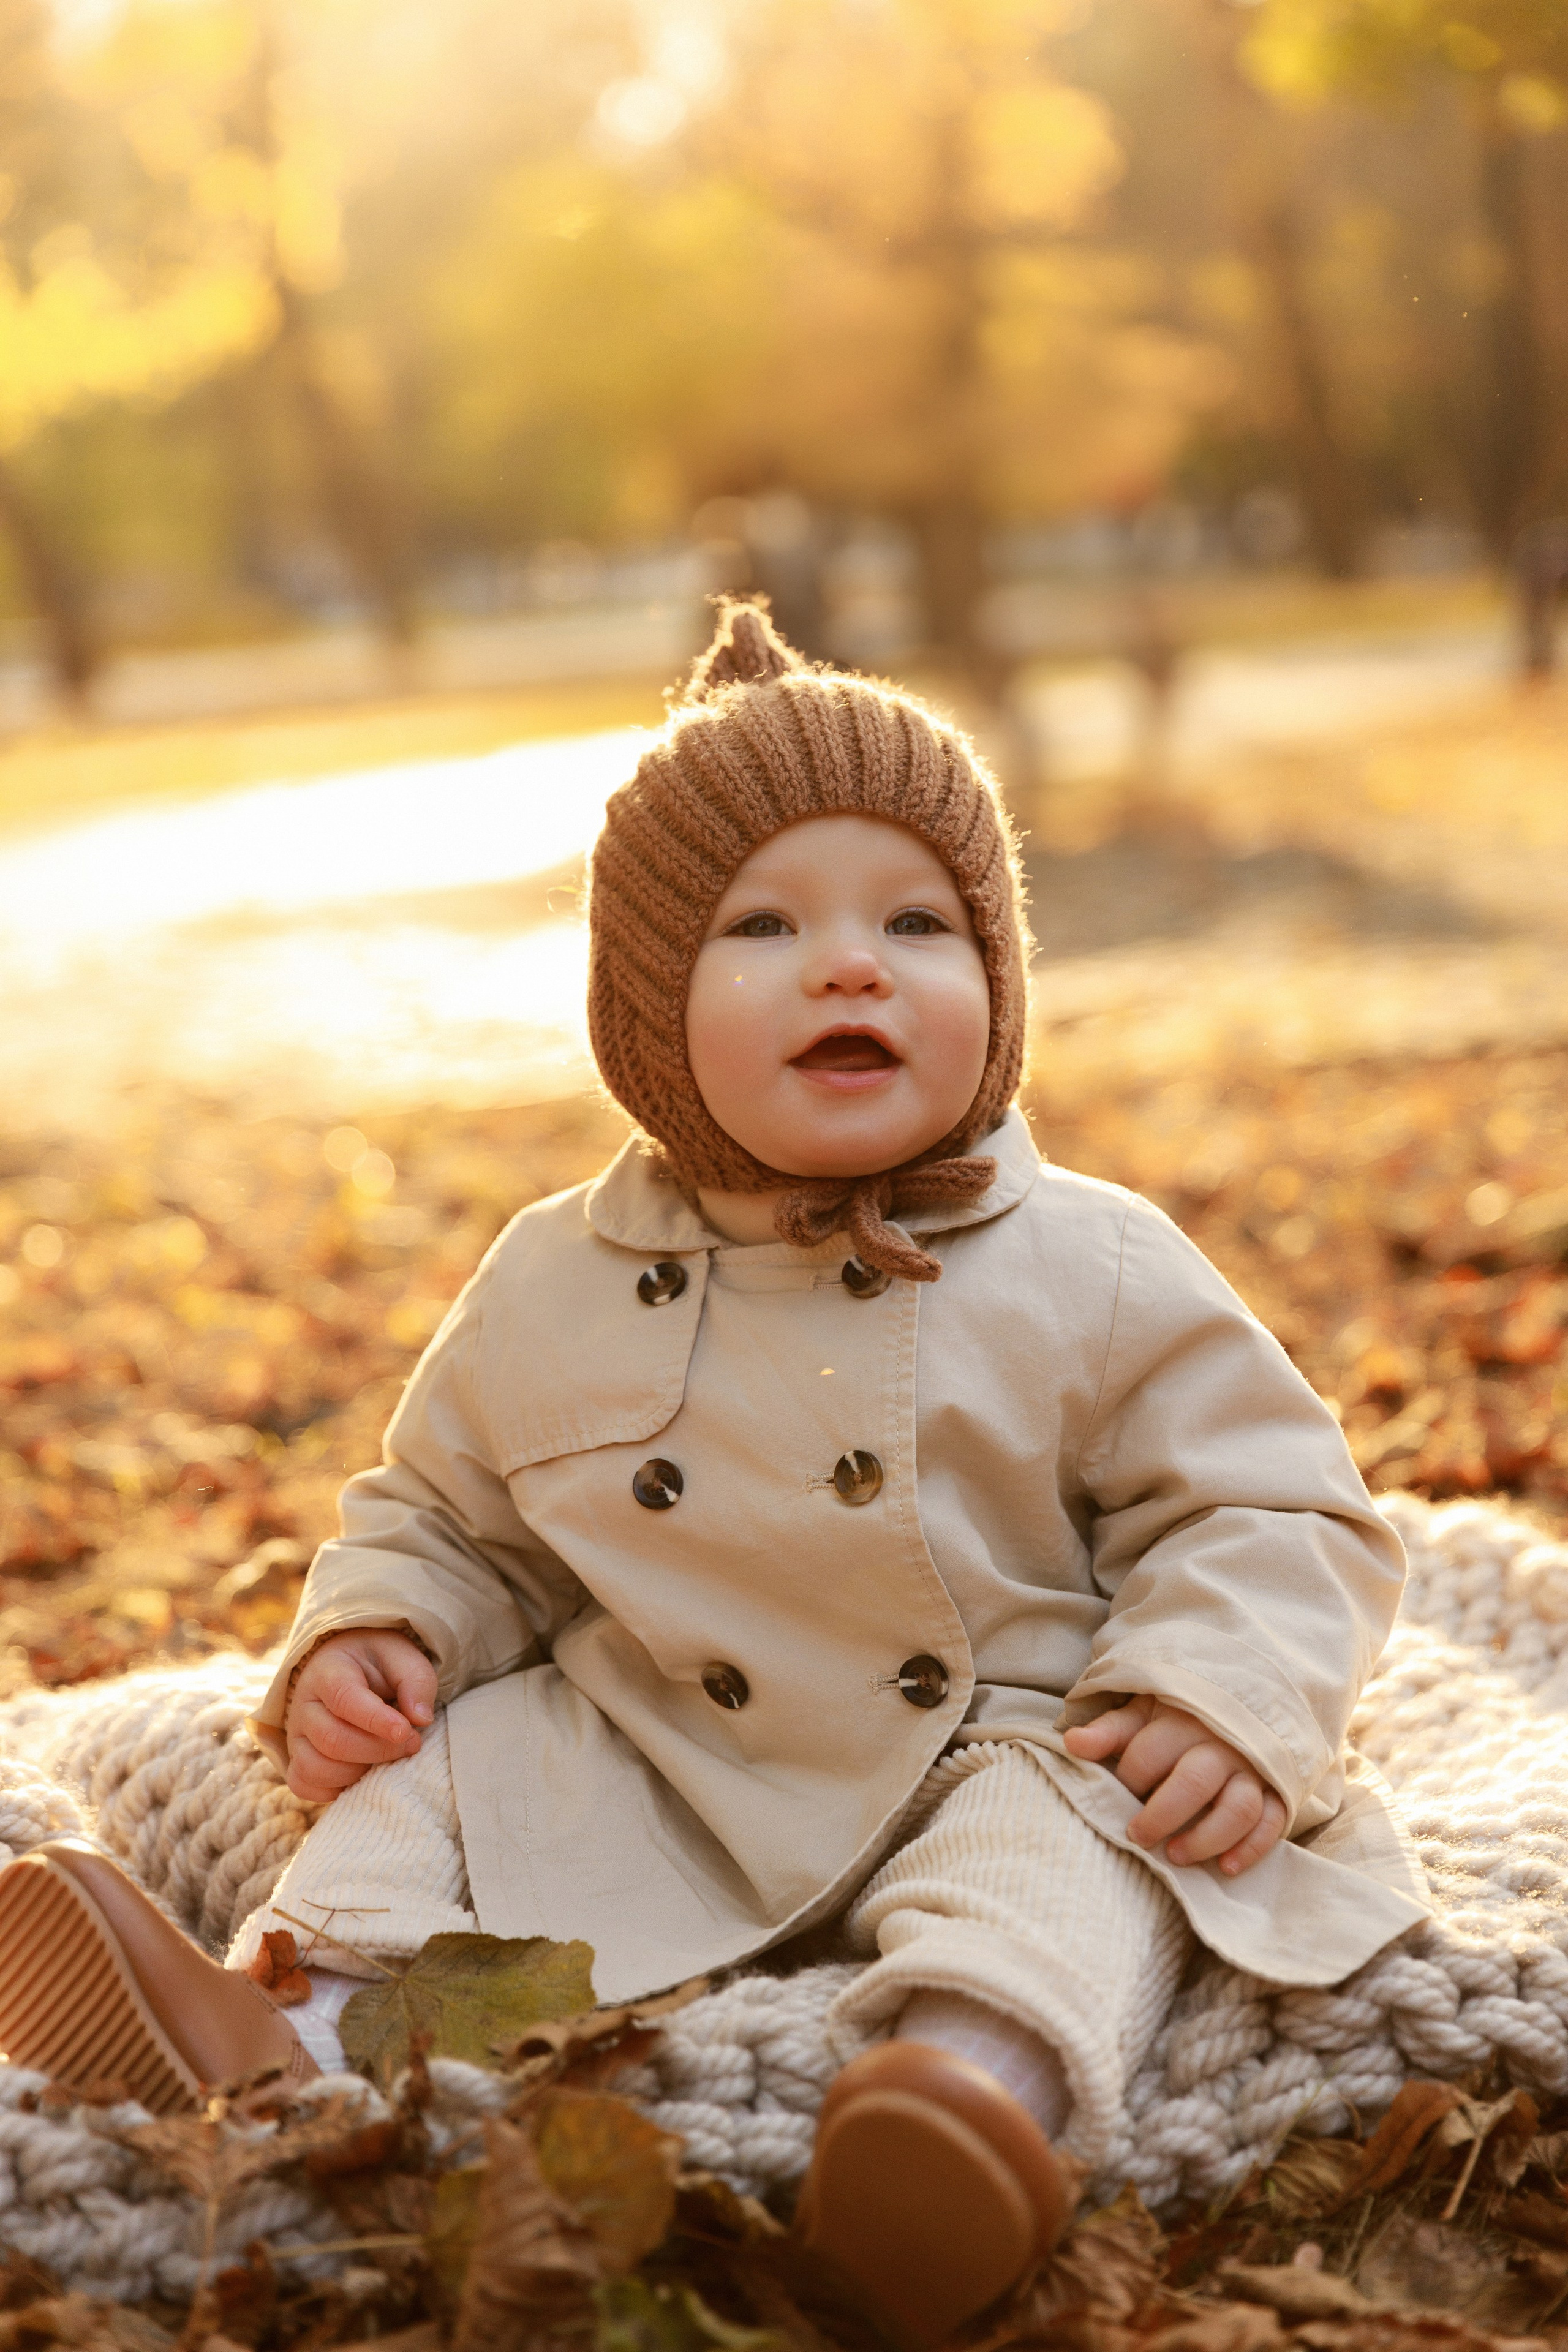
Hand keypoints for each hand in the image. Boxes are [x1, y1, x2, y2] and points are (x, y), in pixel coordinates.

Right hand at [284, 1629, 436, 1802]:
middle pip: (332, 1739)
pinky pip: (305, 1785)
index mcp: (328, 1671)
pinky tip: (363, 1774)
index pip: (344, 1698)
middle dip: (378, 1750)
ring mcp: (296, 1735)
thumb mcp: (403, 1658)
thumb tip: (420, 1719)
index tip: (405, 1731)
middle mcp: (304, 1704)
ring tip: (386, 1758)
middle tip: (411, 1743)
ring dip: (358, 1773)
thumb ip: (416, 1682)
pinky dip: (335, 1789)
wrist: (350, 1671)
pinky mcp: (296, 1760)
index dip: (375, 1720)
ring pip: (315, 1768)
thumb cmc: (379, 1667)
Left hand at [1062, 1698, 1286, 1875]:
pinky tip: (1226, 1868)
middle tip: (1138, 1837)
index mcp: (1182, 1719)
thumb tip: (1071, 1744)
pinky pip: (1272, 1822)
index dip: (1129, 1780)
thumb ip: (1110, 1730)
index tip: (1117, 1796)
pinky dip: (1251, 1848)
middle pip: (1194, 1782)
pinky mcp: (1278, 1789)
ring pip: (1238, 1807)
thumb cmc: (1177, 1716)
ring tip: (1177, 1856)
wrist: (1239, 1702)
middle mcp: (1221, 1743)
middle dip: (1162, 1816)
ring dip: (1207, 1838)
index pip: (1149, 1754)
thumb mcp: (1142, 1713)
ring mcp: (1252, 1768)